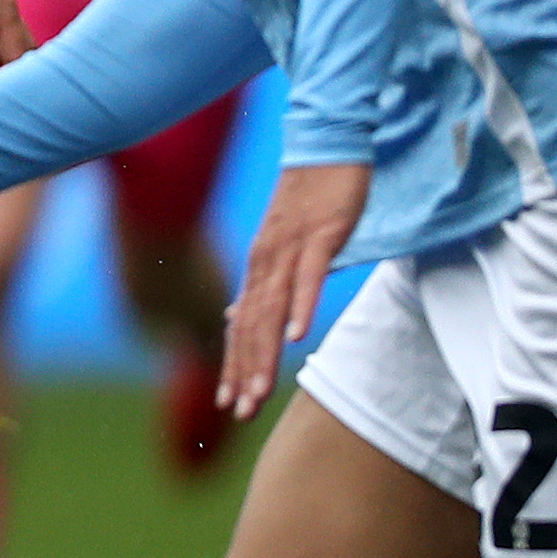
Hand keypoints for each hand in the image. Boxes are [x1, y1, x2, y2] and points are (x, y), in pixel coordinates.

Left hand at [0, 0, 26, 78]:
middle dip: (12, 77)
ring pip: (13, 41)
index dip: (13, 85)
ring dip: (1, 64)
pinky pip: (1, 31)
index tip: (5, 108)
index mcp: (5, 11)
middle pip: (23, 52)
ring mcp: (0, 0)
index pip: (19, 58)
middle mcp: (10, 6)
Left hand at [222, 159, 367, 420]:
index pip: (242, 327)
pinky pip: (308, 276)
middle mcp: (266, 262)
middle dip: (245, 372)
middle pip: (251, 326)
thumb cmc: (312, 198)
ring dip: (265, 353)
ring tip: (261, 391)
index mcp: (260, 268)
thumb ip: (269, 283)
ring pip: (272, 310)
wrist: (327, 145)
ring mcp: (290, 249)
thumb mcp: (287, 247)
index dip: (235, 365)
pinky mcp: (320, 235)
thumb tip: (241, 313)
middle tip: (241, 411)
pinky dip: (301, 306)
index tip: (229, 403)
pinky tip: (297, 336)